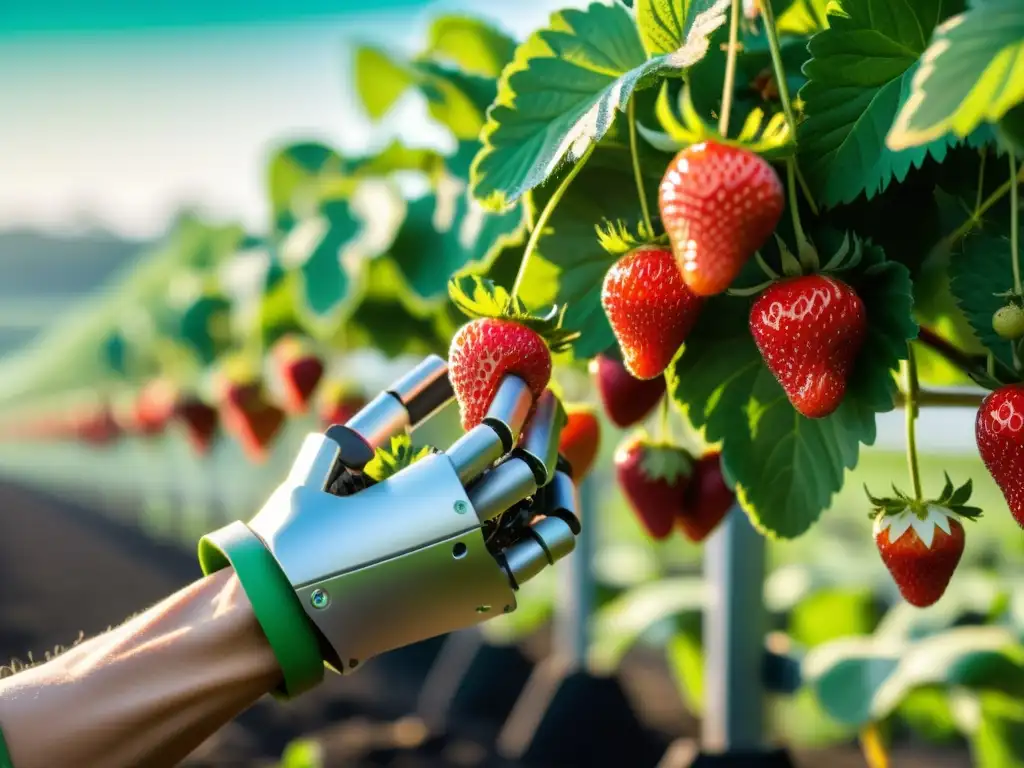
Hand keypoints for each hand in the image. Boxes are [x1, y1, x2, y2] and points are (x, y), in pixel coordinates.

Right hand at [198, 355, 579, 697]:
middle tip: (547, 401)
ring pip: (548, 520)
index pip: (496, 432)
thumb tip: (439, 362)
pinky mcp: (478, 599)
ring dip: (558, 477)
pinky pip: (534, 561)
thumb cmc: (303, 523)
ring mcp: (478, 569)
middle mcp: (467, 530)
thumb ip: (393, 406)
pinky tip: (542, 505)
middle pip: (530, 468)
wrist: (285, 612)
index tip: (520, 375)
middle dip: (545, 425)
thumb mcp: (338, 451)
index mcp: (433, 490)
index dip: (513, 398)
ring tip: (555, 451)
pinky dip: (547, 528)